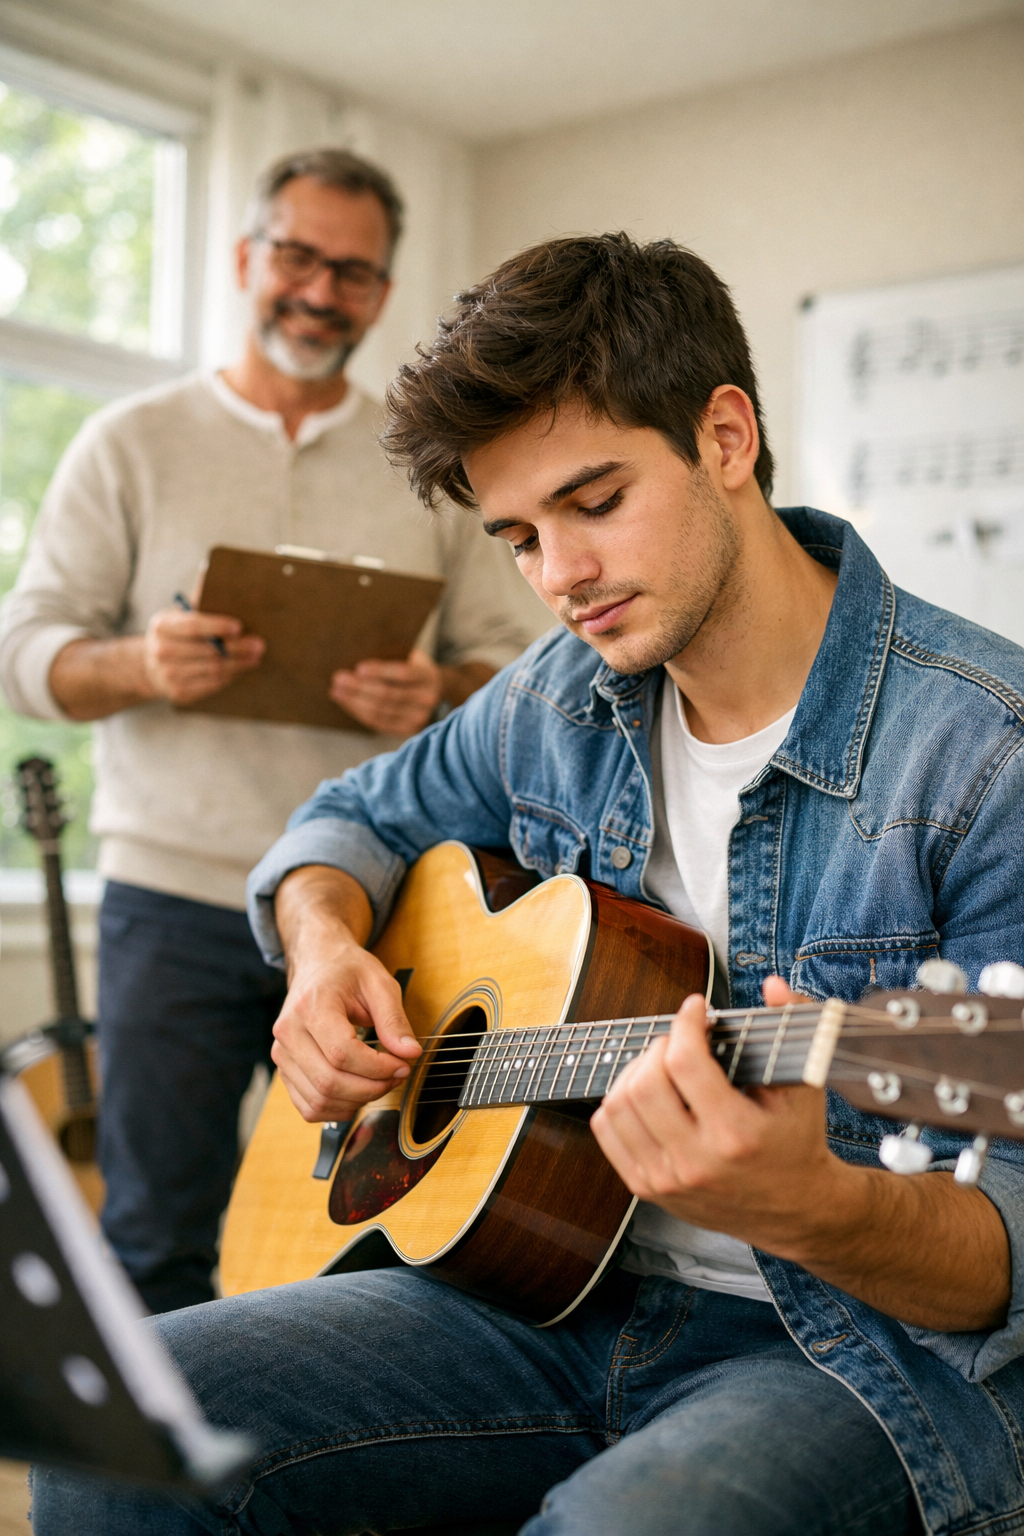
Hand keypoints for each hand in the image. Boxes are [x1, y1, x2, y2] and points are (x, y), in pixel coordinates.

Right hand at [142, 606, 263, 704]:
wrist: (151, 666)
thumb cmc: (176, 634)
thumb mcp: (180, 615)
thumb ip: (198, 600)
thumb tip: (211, 570)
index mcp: (162, 625)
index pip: (193, 625)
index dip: (217, 626)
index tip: (239, 626)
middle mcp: (162, 650)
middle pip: (207, 650)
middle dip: (237, 648)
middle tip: (259, 644)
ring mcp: (168, 674)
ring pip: (212, 669)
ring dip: (238, 664)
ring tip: (255, 657)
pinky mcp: (178, 693)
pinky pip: (211, 685)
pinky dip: (229, 676)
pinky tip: (241, 669)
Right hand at [271, 935, 421, 1123]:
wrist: (317, 964)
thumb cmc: (347, 971)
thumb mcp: (379, 984)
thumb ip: (394, 1020)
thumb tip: (410, 1053)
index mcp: (311, 1006)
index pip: (342, 1053)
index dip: (378, 1068)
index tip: (402, 1064)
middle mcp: (289, 1032)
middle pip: (329, 1081)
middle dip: (372, 1087)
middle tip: (397, 1075)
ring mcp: (282, 1053)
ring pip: (318, 1099)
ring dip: (357, 1101)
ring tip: (380, 1083)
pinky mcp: (284, 1068)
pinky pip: (308, 1106)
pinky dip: (337, 1109)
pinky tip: (358, 1094)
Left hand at [329, 646, 442, 736]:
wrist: (435, 690)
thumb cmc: (414, 668)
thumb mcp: (411, 657)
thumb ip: (393, 656)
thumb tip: (357, 655)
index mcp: (429, 676)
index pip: (403, 674)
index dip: (380, 671)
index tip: (358, 668)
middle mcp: (427, 699)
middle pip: (389, 695)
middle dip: (360, 687)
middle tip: (338, 679)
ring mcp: (419, 718)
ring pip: (381, 711)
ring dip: (355, 702)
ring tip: (337, 691)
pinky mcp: (408, 730)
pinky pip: (379, 723)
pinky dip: (359, 712)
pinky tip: (346, 703)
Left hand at [590, 975, 846, 1260]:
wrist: (794, 1211)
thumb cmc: (797, 1141)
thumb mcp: (805, 1086)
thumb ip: (794, 1027)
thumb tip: (773, 985)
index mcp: (737, 1136)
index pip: (686, 1063)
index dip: (686, 1023)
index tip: (696, 1008)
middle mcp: (696, 1162)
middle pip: (646, 1082)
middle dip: (660, 1045)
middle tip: (680, 1040)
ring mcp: (667, 1179)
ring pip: (619, 1104)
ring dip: (635, 1069)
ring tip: (662, 1063)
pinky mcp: (647, 1188)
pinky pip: (607, 1131)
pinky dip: (617, 1100)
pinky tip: (644, 1090)